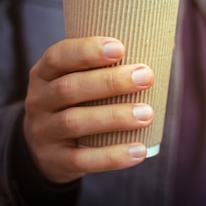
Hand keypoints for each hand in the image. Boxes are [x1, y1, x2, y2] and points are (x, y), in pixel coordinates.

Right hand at [23, 37, 154, 183]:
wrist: (46, 150)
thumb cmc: (78, 102)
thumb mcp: (81, 80)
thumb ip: (113, 64)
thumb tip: (167, 45)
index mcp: (45, 73)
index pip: (58, 56)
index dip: (86, 50)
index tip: (120, 47)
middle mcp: (39, 100)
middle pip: (70, 88)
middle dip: (110, 82)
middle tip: (146, 76)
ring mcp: (44, 132)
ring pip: (75, 122)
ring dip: (114, 117)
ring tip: (147, 114)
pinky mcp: (56, 161)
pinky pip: (83, 160)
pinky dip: (112, 156)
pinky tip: (139, 150)